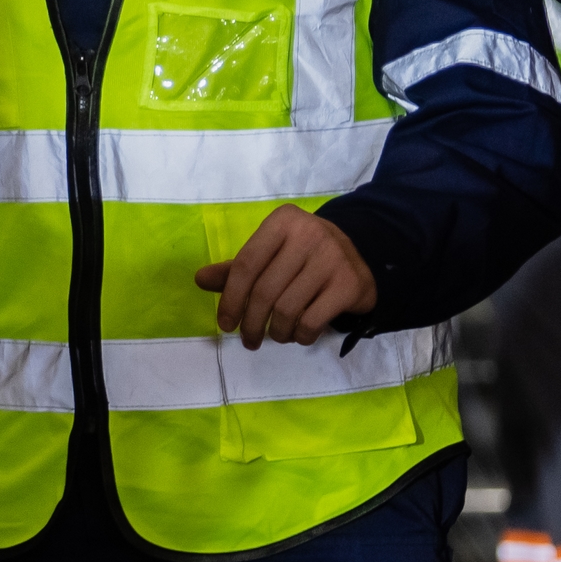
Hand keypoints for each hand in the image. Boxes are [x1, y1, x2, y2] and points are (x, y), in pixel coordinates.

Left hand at [192, 206, 378, 348]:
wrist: (360, 257)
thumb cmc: (303, 256)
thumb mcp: (271, 253)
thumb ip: (237, 268)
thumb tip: (200, 279)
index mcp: (282, 221)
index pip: (246, 265)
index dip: (230, 299)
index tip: (225, 325)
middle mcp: (308, 234)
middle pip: (265, 291)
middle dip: (251, 323)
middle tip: (248, 340)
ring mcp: (332, 258)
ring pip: (287, 309)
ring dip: (276, 332)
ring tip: (275, 336)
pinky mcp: (349, 284)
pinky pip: (312, 321)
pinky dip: (299, 336)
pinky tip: (298, 335)